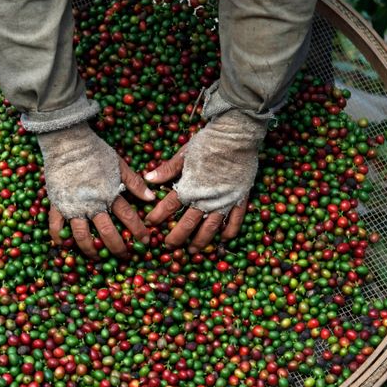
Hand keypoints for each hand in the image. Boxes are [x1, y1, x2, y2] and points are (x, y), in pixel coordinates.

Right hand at [38, 122, 153, 258]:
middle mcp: (92, 204)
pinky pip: (56, 226)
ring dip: (91, 250)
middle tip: (125, 256)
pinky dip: (60, 238)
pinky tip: (65, 246)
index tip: (145, 241)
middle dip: (118, 248)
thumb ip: (135, 183)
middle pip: (108, 233)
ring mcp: (73, 206)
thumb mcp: (119, 165)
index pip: (129, 218)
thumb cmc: (95, 151)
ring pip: (82, 236)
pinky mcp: (57, 204)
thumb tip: (151, 198)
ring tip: (97, 257)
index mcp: (110, 194)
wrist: (67, 141)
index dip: (139, 231)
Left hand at [144, 110, 267, 252]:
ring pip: (210, 228)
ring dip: (200, 241)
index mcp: (189, 187)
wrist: (236, 135)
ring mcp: (224, 201)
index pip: (168, 207)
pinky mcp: (239, 199)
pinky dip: (229, 232)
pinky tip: (223, 240)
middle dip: (176, 237)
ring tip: (193, 251)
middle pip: (188, 224)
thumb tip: (147, 179)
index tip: (150, 223)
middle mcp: (205, 199)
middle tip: (169, 246)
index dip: (157, 216)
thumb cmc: (208, 142)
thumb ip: (167, 170)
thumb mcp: (184, 154)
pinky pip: (234, 221)